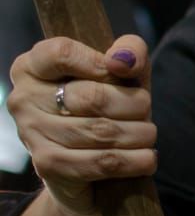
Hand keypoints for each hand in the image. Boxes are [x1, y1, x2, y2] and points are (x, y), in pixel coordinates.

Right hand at [6, 34, 154, 215]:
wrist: (90, 159)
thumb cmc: (109, 102)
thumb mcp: (123, 69)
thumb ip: (130, 50)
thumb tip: (122, 60)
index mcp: (33, 65)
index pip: (61, 53)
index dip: (100, 63)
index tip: (125, 73)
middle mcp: (24, 97)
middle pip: (91, 96)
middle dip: (133, 104)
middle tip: (146, 110)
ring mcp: (32, 133)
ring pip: (100, 131)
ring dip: (138, 134)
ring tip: (148, 134)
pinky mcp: (48, 165)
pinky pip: (100, 162)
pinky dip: (132, 160)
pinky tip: (147, 157)